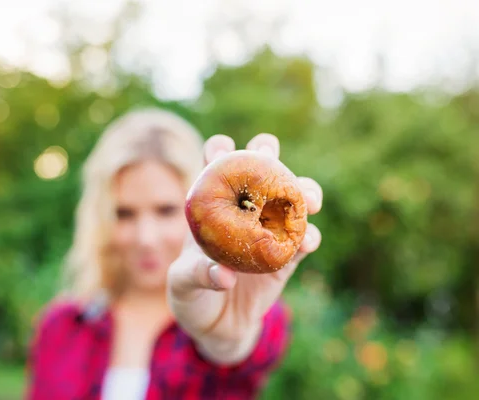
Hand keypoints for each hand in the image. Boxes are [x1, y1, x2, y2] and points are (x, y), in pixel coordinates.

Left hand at [166, 133, 322, 365]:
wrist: (217, 326)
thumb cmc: (191, 296)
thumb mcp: (183, 285)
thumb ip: (197, 276)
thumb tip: (224, 276)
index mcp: (213, 208)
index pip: (216, 168)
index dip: (219, 150)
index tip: (223, 150)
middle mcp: (244, 211)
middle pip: (260, 168)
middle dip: (266, 151)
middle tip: (269, 154)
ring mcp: (269, 230)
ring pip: (293, 198)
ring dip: (305, 191)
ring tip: (309, 200)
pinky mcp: (287, 256)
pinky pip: (304, 240)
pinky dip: (309, 237)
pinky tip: (307, 241)